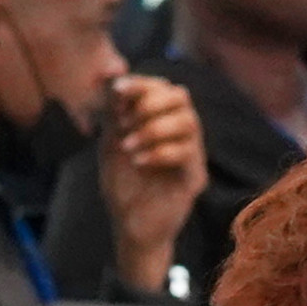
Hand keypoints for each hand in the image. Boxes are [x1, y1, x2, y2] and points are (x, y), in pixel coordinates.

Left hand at [95, 72, 209, 295]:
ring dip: (153, 129)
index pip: (162, 87)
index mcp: (162, 120)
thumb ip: (114, 113)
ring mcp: (192, 154)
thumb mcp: (111, 143)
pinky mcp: (195, 177)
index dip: (142, 83)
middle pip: (181, 96)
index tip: (118, 90)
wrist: (130, 226)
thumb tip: (113, 79)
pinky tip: (138, 162)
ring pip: (188, 121)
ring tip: (129, 146)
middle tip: (126, 123)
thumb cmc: (123, 185)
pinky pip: (187, 152)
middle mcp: (181, 133)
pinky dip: (159, 152)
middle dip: (150, 103)